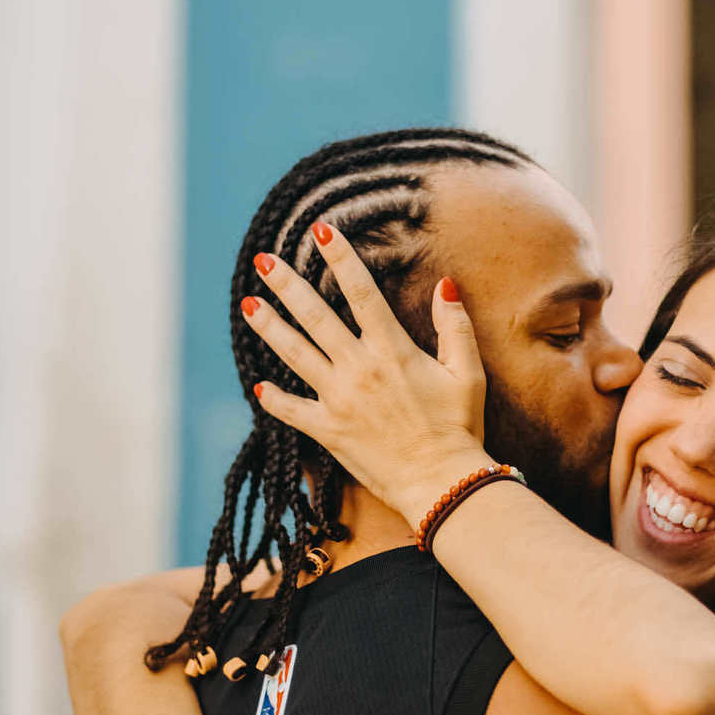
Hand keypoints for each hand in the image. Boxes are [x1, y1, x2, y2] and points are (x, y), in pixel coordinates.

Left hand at [241, 221, 488, 525]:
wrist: (444, 483)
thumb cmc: (460, 427)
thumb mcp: (467, 373)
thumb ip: (455, 327)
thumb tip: (446, 285)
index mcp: (392, 350)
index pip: (362, 292)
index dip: (341, 258)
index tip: (321, 230)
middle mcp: (359, 370)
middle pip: (316, 317)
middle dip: (287, 286)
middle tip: (263, 260)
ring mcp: (339, 400)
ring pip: (295, 355)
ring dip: (269, 328)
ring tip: (247, 304)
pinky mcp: (330, 431)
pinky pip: (294, 411)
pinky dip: (275, 400)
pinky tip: (258, 386)